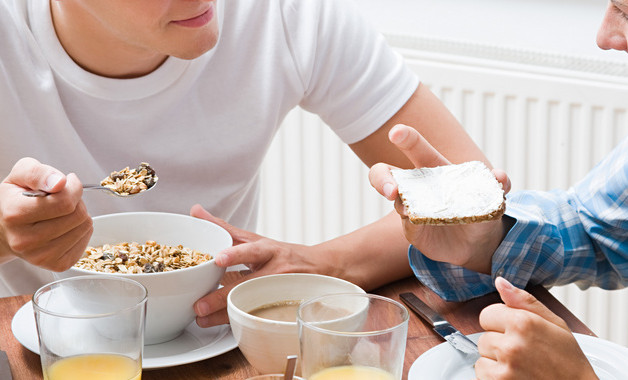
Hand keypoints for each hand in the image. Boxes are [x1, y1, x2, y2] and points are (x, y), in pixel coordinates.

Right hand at [0, 158, 92, 269]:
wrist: (3, 229)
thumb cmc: (14, 199)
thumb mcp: (20, 176)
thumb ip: (38, 173)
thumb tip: (60, 182)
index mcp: (15, 215)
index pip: (64, 202)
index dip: (73, 188)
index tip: (67, 183)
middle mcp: (25, 241)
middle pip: (78, 215)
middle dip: (77, 201)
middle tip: (63, 199)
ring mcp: (41, 256)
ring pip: (85, 227)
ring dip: (80, 215)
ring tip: (61, 213)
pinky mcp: (56, 265)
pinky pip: (86, 242)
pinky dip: (81, 230)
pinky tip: (64, 227)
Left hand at [189, 204, 335, 326]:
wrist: (321, 268)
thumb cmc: (281, 255)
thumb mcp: (256, 239)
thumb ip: (224, 228)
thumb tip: (195, 210)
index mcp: (267, 250)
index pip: (251, 250)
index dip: (235, 253)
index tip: (218, 258)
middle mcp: (274, 270)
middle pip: (248, 284)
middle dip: (222, 297)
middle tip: (200, 305)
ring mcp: (279, 290)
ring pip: (251, 304)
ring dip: (224, 314)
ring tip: (202, 319)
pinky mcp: (282, 307)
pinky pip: (258, 316)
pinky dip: (238, 321)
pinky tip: (220, 324)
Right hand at [368, 124, 511, 273]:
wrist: (478, 242)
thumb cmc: (480, 209)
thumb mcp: (493, 195)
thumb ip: (498, 184)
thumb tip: (498, 176)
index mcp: (434, 169)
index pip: (416, 148)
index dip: (406, 138)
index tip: (397, 133)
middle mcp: (416, 186)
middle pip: (385, 174)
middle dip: (381, 178)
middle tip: (392, 190)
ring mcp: (410, 208)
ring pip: (396, 203)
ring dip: (402, 206)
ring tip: (410, 212)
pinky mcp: (411, 231)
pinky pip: (408, 227)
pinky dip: (415, 225)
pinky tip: (426, 226)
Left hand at [476, 277, 596, 379]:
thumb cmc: (568, 361)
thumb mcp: (555, 323)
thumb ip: (524, 300)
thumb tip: (500, 282)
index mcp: (523, 323)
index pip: (486, 314)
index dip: (500, 323)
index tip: (515, 332)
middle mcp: (511, 346)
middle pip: (484, 337)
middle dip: (499, 343)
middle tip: (523, 352)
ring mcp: (504, 369)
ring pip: (481, 357)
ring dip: (495, 362)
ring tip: (520, 366)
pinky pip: (481, 374)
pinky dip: (493, 377)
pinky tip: (513, 376)